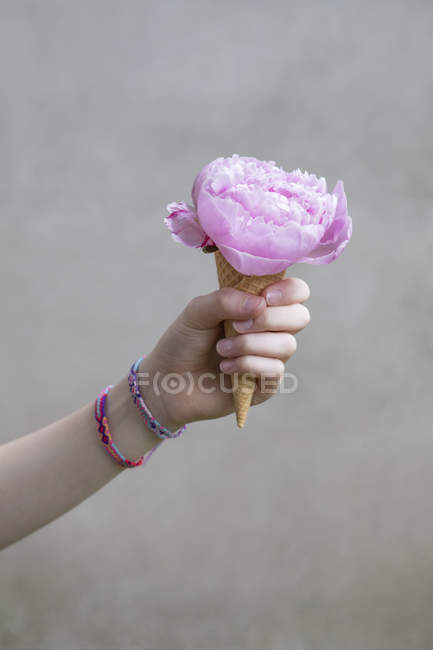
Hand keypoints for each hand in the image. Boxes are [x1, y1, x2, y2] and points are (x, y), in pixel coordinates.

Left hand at [139, 278, 310, 430]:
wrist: (166, 381)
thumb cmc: (183, 342)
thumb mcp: (197, 312)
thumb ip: (226, 300)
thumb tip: (260, 304)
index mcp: (258, 306)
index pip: (296, 292)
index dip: (290, 291)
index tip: (265, 297)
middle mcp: (270, 331)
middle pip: (300, 317)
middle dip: (269, 319)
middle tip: (236, 326)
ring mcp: (270, 358)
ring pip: (287, 345)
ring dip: (250, 345)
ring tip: (221, 349)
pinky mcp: (265, 385)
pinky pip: (275, 371)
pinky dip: (248, 365)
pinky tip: (225, 368)